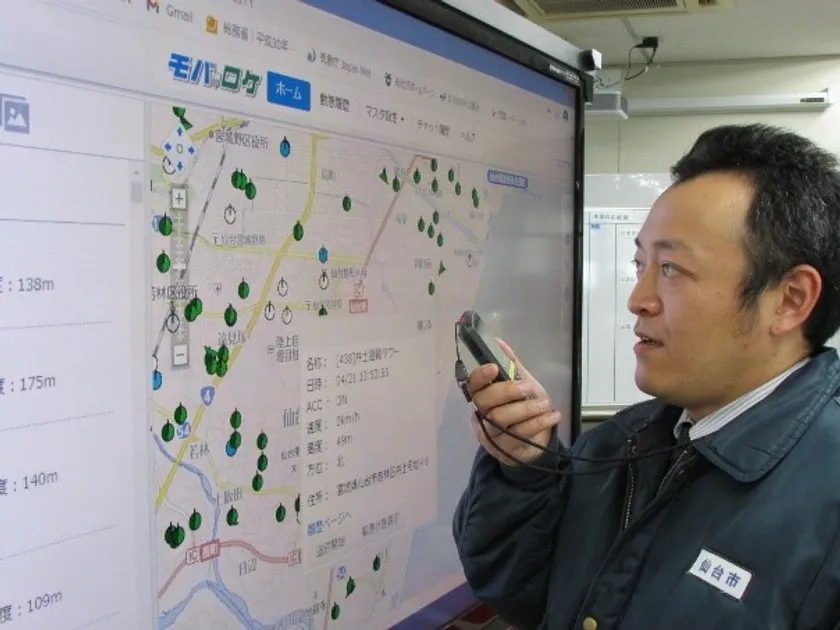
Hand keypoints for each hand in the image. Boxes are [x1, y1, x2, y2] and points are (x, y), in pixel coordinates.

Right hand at [467, 339, 560, 465]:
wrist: (535, 440)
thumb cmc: (523, 407)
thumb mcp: (521, 383)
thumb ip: (510, 364)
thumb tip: (499, 341)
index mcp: (482, 396)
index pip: (472, 385)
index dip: (480, 376)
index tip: (494, 367)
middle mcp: (481, 415)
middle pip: (485, 402)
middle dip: (507, 392)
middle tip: (529, 388)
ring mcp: (491, 434)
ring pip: (500, 419)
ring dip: (526, 409)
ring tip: (545, 403)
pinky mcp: (504, 449)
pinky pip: (518, 435)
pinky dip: (538, 423)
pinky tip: (552, 416)